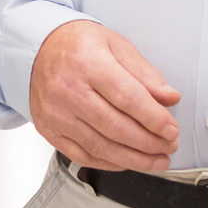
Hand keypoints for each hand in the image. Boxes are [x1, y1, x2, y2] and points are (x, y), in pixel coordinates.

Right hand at [30, 20, 180, 171]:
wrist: (36, 49)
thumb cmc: (78, 45)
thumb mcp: (115, 45)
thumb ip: (144, 73)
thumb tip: (169, 98)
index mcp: (88, 63)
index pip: (128, 98)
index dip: (154, 119)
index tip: (172, 130)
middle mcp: (68, 90)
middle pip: (115, 127)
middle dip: (148, 142)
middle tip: (169, 146)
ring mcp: (56, 113)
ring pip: (100, 146)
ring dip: (134, 158)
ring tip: (156, 160)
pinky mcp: (48, 129)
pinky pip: (81, 155)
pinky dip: (108, 162)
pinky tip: (127, 161)